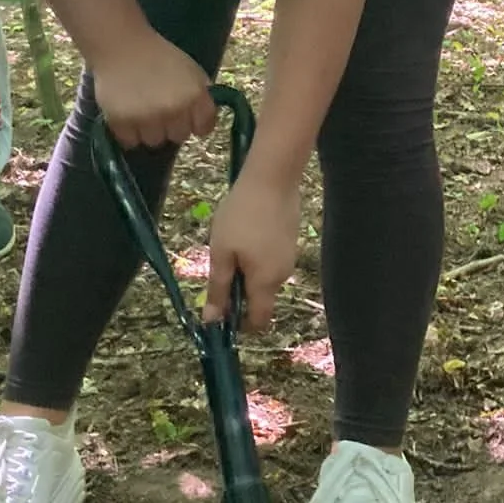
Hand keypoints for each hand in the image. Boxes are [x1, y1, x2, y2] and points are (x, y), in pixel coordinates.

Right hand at [91, 28, 216, 148]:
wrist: (120, 44)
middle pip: (178, 137)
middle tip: (159, 109)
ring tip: (141, 110)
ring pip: (154, 141)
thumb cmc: (158, 55)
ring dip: (149, 130)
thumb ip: (201, 96)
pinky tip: (127, 114)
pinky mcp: (122, 122)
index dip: (195, 123)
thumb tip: (203, 121)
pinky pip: (131, 141)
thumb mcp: (190, 70)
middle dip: (171, 126)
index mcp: (195, 95)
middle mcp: (174, 109)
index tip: (186, 116)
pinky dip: (128, 132)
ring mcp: (148, 117)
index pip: (203, 128)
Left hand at [204, 169, 300, 331]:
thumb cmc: (241, 216)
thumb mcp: (221, 252)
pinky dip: (257, 256)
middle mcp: (283, 275)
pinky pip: (271, 260)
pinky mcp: (291, 240)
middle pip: (261, 298)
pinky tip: (247, 231)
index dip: (240, 325)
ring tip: (232, 243)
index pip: (258, 321)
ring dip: (247, 271)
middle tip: (220, 265)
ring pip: (265, 277)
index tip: (220, 311)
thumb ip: (218, 289)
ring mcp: (290, 257)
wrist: (273, 177)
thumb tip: (212, 322)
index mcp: (265, 283)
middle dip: (240, 292)